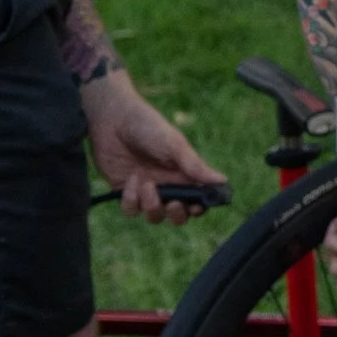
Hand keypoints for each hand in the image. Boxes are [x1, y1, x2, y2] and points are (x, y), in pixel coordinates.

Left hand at [83, 72, 222, 224]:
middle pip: (178, 215)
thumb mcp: (175, 145)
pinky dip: (131, 199)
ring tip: (147, 184)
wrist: (114, 120)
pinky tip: (131, 178)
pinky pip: (131, 209)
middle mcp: (167, 185)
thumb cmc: (149, 127)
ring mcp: (146, 190)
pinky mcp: (125, 192)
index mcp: (184, 174)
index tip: (196, 207)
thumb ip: (195, 166)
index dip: (200, 208)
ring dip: (152, 206)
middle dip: (177, 215)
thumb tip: (222, 180)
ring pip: (155, 216)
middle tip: (172, 203)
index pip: (198, 199)